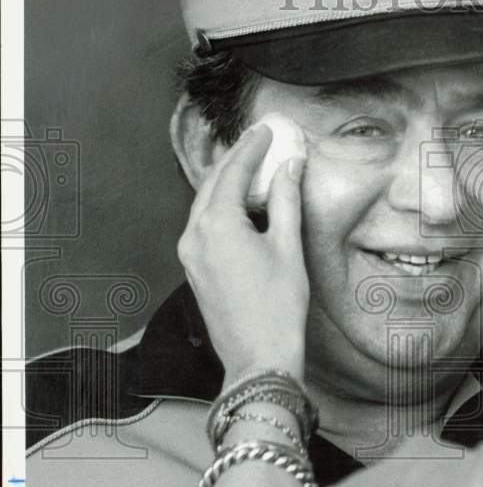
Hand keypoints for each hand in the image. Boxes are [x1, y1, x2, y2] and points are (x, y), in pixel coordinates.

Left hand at [178, 123, 308, 383]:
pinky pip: (202, 223)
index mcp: (218, 225)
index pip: (233, 172)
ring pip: (203, 203)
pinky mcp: (193, 268)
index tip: (267, 129)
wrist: (258, 357)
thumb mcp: (288, 248)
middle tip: (257, 140)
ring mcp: (189, 253)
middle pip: (212, 183)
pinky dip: (219, 204)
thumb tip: (289, 166)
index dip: (251, 147)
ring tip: (248, 164)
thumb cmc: (279, 306)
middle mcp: (194, 234)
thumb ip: (285, 201)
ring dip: (225, 181)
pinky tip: (238, 202)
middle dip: (234, 158)